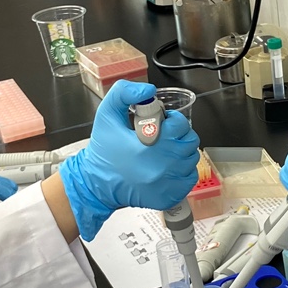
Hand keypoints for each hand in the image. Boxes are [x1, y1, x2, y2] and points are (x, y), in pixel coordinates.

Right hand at [58, 80, 199, 239]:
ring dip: (181, 153)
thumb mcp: (106, 114)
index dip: (172, 120)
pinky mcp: (169, 197)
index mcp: (149, 144)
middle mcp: (161, 166)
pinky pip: (189, 178)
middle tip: (163, 137)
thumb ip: (124, 93)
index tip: (163, 123)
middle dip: (179, 135)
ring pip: (191, 159)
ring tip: (163, 152)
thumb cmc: (103, 152)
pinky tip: (165, 168)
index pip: (180, 124)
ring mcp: (167, 184)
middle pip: (190, 141)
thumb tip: (149, 90)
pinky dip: (182, 171)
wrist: (96, 185)